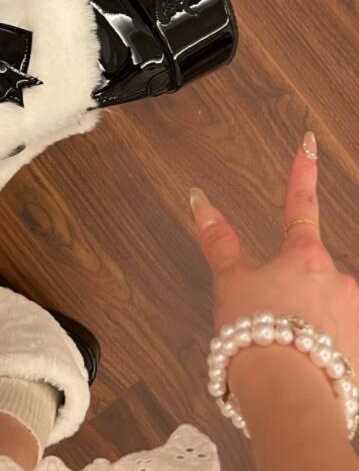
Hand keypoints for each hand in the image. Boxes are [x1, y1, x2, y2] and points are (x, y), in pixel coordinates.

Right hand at [190, 131, 358, 371]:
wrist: (287, 396)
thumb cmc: (257, 337)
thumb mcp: (231, 283)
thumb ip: (219, 241)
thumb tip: (200, 201)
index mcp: (306, 258)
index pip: (300, 205)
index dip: (301, 174)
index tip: (307, 145)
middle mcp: (339, 280)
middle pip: (308, 270)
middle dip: (288, 290)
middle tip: (264, 319)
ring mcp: (354, 315)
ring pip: (322, 307)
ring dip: (302, 322)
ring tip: (277, 349)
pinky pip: (334, 339)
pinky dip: (316, 348)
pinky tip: (298, 366)